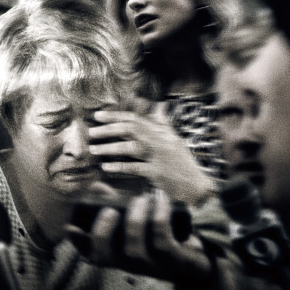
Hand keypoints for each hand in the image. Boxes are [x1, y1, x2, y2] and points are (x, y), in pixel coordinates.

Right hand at [67, 188, 211, 283]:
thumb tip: (97, 186)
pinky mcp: (172, 260)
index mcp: (117, 255)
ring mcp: (150, 265)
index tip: (70, 226)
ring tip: (140, 199)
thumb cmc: (160, 239)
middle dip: (102, 231)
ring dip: (135, 219)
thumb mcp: (137, 225)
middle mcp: (129, 263)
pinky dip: (159, 216)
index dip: (78, 242)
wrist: (196, 263)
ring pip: (134, 248)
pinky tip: (160, 199)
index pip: (91, 253)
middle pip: (105, 255)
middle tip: (110, 209)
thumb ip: (116, 205)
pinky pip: (161, 239)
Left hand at [88, 109, 215, 206]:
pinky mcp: (158, 173)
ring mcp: (159, 157)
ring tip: (93, 149)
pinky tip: (106, 167)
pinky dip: (119, 167)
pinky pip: (135, 168)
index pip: (135, 119)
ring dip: (109, 147)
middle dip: (108, 129)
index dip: (115, 116)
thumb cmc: (183, 162)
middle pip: (131, 129)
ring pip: (130, 147)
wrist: (198, 184)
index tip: (97, 115)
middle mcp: (160, 141)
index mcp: (161, 132)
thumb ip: (164, 122)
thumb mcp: (175, 139)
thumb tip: (160, 105)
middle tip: (91, 132)